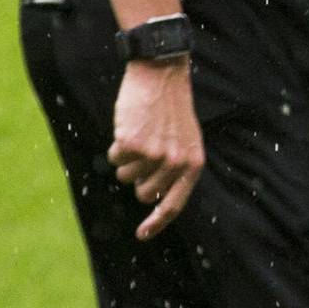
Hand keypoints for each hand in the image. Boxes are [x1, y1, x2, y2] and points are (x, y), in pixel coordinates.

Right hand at [109, 58, 205, 240]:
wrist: (162, 73)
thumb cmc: (171, 107)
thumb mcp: (186, 139)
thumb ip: (176, 167)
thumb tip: (152, 197)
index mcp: (193, 164)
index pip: (174, 204)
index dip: (157, 222)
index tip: (141, 235)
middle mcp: (175, 163)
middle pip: (144, 193)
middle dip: (138, 178)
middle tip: (143, 153)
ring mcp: (153, 155)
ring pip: (125, 176)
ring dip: (126, 158)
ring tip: (140, 132)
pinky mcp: (132, 144)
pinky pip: (115, 158)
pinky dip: (117, 145)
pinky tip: (129, 124)